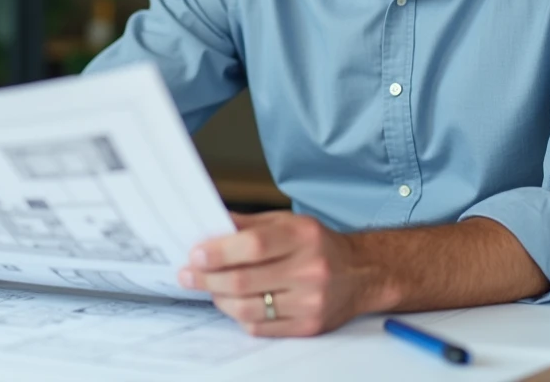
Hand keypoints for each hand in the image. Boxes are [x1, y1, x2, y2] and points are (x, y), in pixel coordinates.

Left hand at [177, 211, 378, 336]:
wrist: (361, 273)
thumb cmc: (318, 245)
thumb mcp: (288, 222)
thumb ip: (249, 224)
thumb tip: (210, 224)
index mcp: (303, 236)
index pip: (254, 245)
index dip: (219, 252)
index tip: (196, 255)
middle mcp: (310, 269)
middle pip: (245, 281)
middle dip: (208, 279)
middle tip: (188, 275)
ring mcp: (310, 301)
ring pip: (249, 308)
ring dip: (219, 299)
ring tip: (209, 289)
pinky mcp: (309, 326)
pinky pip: (261, 327)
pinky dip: (240, 316)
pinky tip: (233, 304)